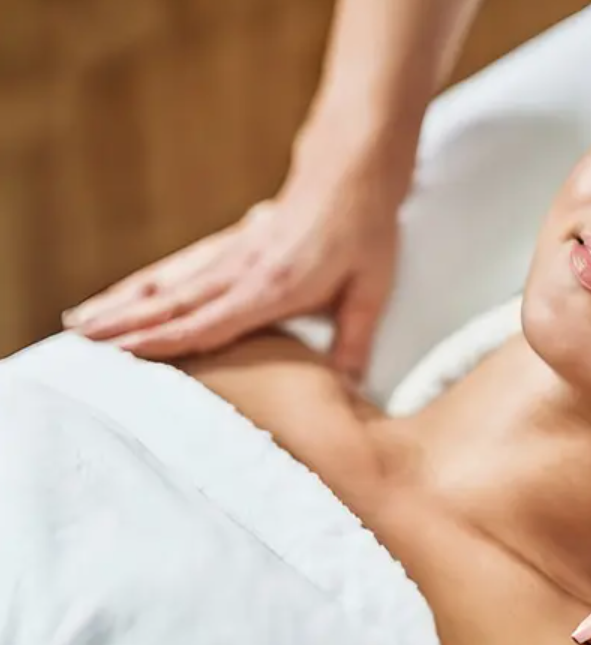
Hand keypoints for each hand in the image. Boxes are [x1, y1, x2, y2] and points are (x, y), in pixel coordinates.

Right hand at [64, 127, 404, 381]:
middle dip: (125, 325)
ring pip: (167, 282)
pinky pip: (178, 266)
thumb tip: (349, 387)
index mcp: (275, 286)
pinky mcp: (230, 243)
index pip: (211, 320)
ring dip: (122, 302)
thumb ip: (356, 340)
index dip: (167, 339)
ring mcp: (233, 253)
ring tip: (80, 322)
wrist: (352, 172)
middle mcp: (243, 270)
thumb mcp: (372, 290)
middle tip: (79, 344)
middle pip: (174, 302)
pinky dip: (143, 281)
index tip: (124, 353)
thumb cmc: (365, 231)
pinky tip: (120, 293)